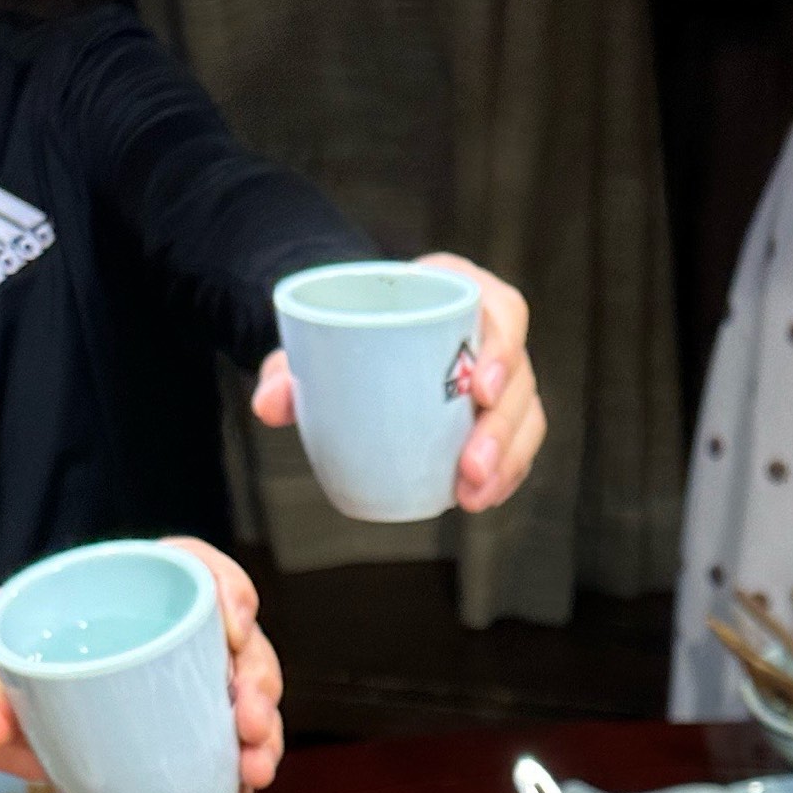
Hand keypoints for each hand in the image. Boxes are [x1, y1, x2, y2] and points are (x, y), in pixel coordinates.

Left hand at [0, 537, 283, 792]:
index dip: (229, 589)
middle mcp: (160, 635)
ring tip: (254, 770)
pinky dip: (232, 779)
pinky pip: (214, 753)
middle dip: (258, 682)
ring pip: (238, 701)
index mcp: (122, 588)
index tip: (230, 629)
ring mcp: (168, 689)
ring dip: (260, 736)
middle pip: (236, 643)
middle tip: (248, 724)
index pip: (196, 569)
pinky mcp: (163, 738)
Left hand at [253, 253, 546, 515]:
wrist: (355, 337)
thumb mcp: (314, 339)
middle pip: (519, 377)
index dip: (502, 350)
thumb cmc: (345, 329)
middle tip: (470, 469)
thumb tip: (268, 405)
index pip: (504, 313)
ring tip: (473, 498)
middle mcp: (491, 332)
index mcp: (459, 292)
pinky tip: (483, 500)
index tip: (478, 388)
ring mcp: (500, 377)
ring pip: (525, 417)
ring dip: (508, 461)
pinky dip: (504, 475)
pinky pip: (516, 445)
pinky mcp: (496, 414)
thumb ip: (288, 367)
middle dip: (503, 428)